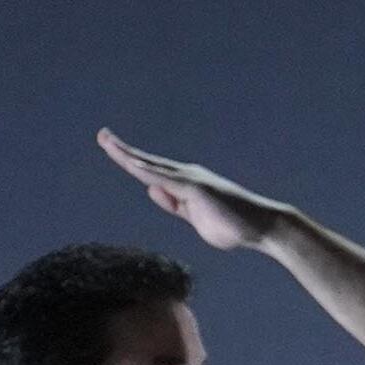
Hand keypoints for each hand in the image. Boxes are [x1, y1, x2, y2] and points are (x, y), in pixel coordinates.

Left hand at [97, 129, 295, 251]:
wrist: (262, 228)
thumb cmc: (234, 226)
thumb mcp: (196, 218)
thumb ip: (174, 205)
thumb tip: (151, 189)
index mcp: (185, 184)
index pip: (152, 171)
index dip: (131, 160)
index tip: (113, 150)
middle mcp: (186, 175)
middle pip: (147, 162)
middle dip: (122, 149)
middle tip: (102, 135)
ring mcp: (191, 180)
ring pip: (152, 165)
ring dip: (128, 154)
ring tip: (107, 141)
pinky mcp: (196, 188)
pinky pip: (164, 178)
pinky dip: (145, 169)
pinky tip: (129, 163)